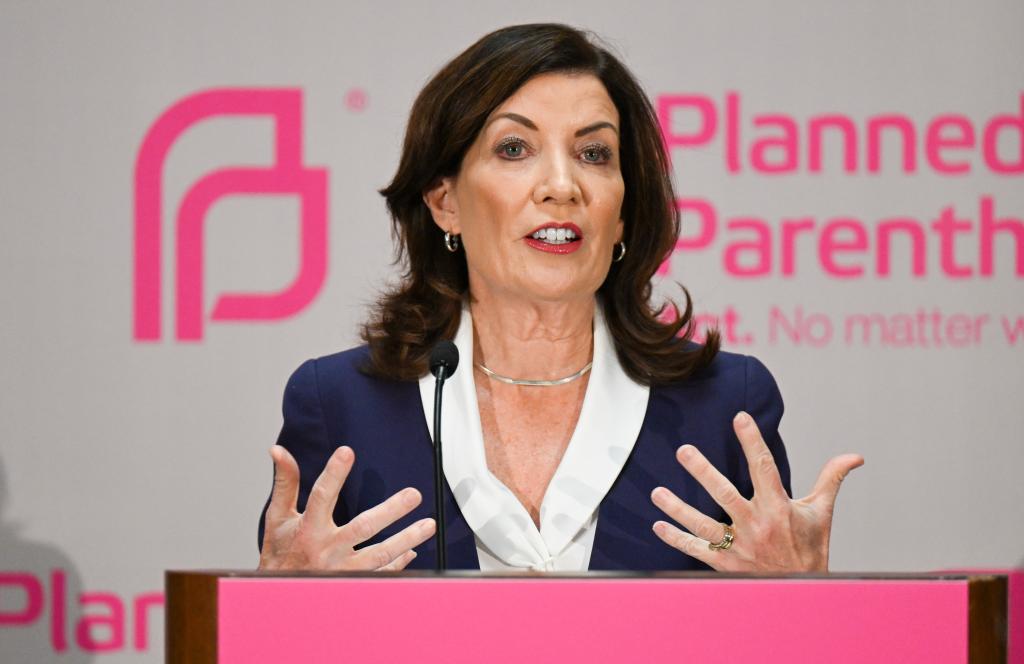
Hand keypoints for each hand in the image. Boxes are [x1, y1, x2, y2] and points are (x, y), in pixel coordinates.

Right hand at [258, 445, 435, 570]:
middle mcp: (326, 549)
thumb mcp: (278, 517)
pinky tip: (412, 550)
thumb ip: (285, 484)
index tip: (347, 452)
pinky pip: (380, 574)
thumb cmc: (281, 552)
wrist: (279, 595)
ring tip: (428, 525)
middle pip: (363, 527)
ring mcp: (341, 569)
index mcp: (307, 528)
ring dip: (406, 539)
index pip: (321, 496)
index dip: (333, 474)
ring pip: (379, 554)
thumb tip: (279, 450)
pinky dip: (398, 563)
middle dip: (391, 511)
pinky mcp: (352, 583)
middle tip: (413, 495)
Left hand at [651, 411, 862, 571]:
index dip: (752, 441)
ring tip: (657, 493)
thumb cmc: (810, 549)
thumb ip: (831, 479)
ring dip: (678, 508)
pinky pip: (696, 551)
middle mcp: (756, 526)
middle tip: (683, 450)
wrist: (803, 593)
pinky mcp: (726, 564)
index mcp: (779, 508)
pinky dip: (676, 539)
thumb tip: (855, 456)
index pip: (764, 467)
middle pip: (724, 494)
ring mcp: (739, 546)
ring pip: (702, 525)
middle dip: (703, 471)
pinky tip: (659, 525)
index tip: (739, 418)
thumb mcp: (821, 513)